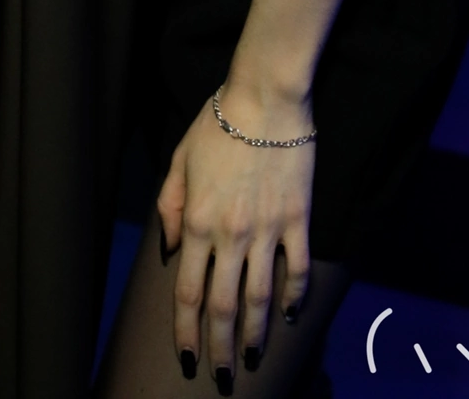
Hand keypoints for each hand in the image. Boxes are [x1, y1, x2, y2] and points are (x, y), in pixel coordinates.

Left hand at [158, 79, 313, 385]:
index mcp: (198, 222)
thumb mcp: (179, 160)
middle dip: (219, 347)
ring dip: (255, 334)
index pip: (190, 292)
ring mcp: (268, 230)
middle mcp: (231, 235)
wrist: (266, 98)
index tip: (186, 356)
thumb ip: (170, 207)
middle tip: (221, 377)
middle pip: (223, 306)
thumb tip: (172, 251)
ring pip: (260, 298)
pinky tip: (289, 316)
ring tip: (252, 359)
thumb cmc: (218, 124)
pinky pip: (297, 269)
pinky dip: (294, 297)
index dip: (186, 330)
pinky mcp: (298, 220)